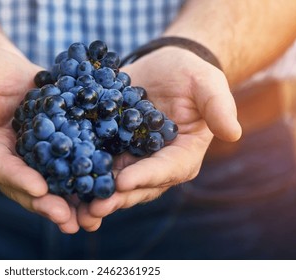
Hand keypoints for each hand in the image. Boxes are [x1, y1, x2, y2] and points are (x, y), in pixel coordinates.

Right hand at [0, 45, 79, 232]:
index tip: (38, 188)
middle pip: (26, 187)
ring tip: (90, 218)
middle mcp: (8, 161)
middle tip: (67, 219)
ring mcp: (32, 158)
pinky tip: (103, 191)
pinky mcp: (53, 150)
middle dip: (46, 203)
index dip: (17, 178)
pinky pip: (69, 167)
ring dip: (70, 203)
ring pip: (51, 185)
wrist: (6, 68)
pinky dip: (84, 180)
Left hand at [77, 47, 241, 230]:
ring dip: (94, 197)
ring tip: (75, 209)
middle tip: (93, 208)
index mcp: (182, 155)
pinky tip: (62, 182)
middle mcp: (156, 165)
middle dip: (115, 198)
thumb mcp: (206, 83)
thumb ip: (218, 106)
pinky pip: (96, 165)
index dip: (146, 177)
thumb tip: (233, 133)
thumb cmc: (189, 74)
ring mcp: (131, 160)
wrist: (163, 68)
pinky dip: (81, 175)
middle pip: (137, 186)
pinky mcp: (111, 149)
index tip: (124, 181)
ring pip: (113, 183)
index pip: (166, 170)